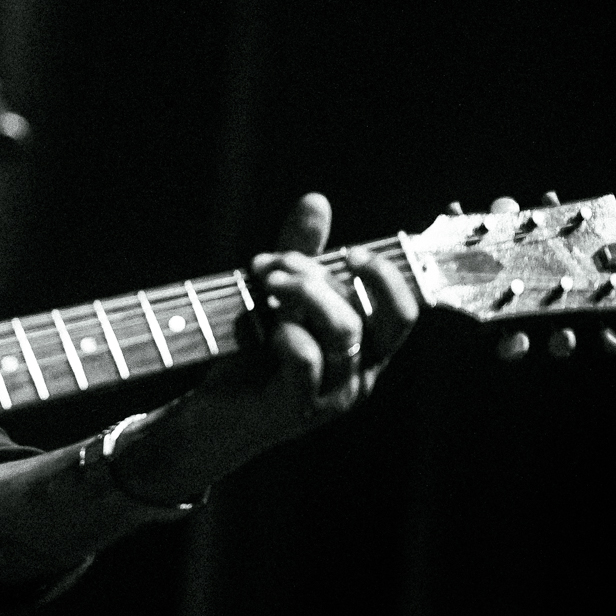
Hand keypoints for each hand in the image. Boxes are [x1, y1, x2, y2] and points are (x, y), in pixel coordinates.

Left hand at [131, 194, 423, 486]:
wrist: (208, 415)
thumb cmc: (251, 355)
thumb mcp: (276, 298)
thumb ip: (300, 253)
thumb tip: (317, 199)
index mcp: (365, 349)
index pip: (406, 311)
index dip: (386, 276)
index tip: (348, 250)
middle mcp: (359, 374)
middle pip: (375, 314)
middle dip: (328, 276)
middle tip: (278, 264)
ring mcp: (332, 396)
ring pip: (343, 331)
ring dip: (302, 293)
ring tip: (264, 283)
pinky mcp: (296, 409)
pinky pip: (307, 361)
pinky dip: (287, 332)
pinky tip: (264, 330)